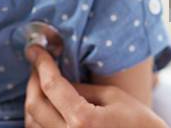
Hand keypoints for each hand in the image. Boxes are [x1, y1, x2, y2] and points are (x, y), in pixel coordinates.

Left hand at [25, 46, 167, 127]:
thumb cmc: (138, 123)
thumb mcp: (113, 96)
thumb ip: (82, 88)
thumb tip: (59, 79)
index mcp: (82, 120)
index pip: (51, 86)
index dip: (41, 64)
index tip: (35, 49)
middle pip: (34, 105)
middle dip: (32, 80)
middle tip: (37, 64)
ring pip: (32, 123)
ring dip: (33, 100)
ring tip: (41, 83)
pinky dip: (38, 118)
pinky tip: (47, 105)